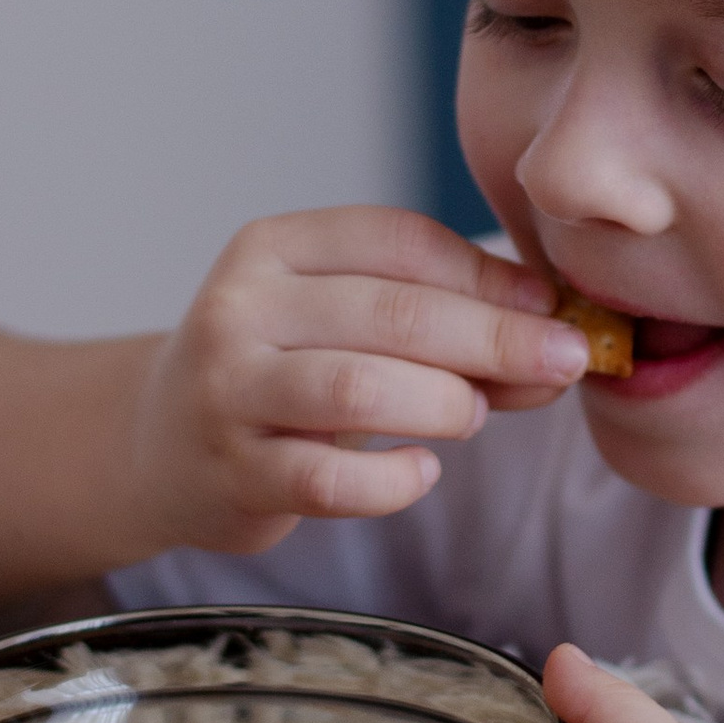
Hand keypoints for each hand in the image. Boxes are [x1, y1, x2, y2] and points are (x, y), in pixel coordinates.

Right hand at [125, 206, 590, 557]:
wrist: (158, 446)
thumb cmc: (282, 373)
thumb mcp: (342, 321)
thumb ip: (443, 321)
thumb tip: (560, 343)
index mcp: (273, 247)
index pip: (398, 242)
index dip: (487, 274)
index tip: (552, 306)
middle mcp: (240, 308)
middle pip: (393, 313)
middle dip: (496, 339)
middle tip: (565, 361)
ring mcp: (228, 391)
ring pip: (360, 388)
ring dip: (445, 403)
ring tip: (474, 416)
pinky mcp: (231, 472)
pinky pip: (330, 481)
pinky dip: (394, 480)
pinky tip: (420, 471)